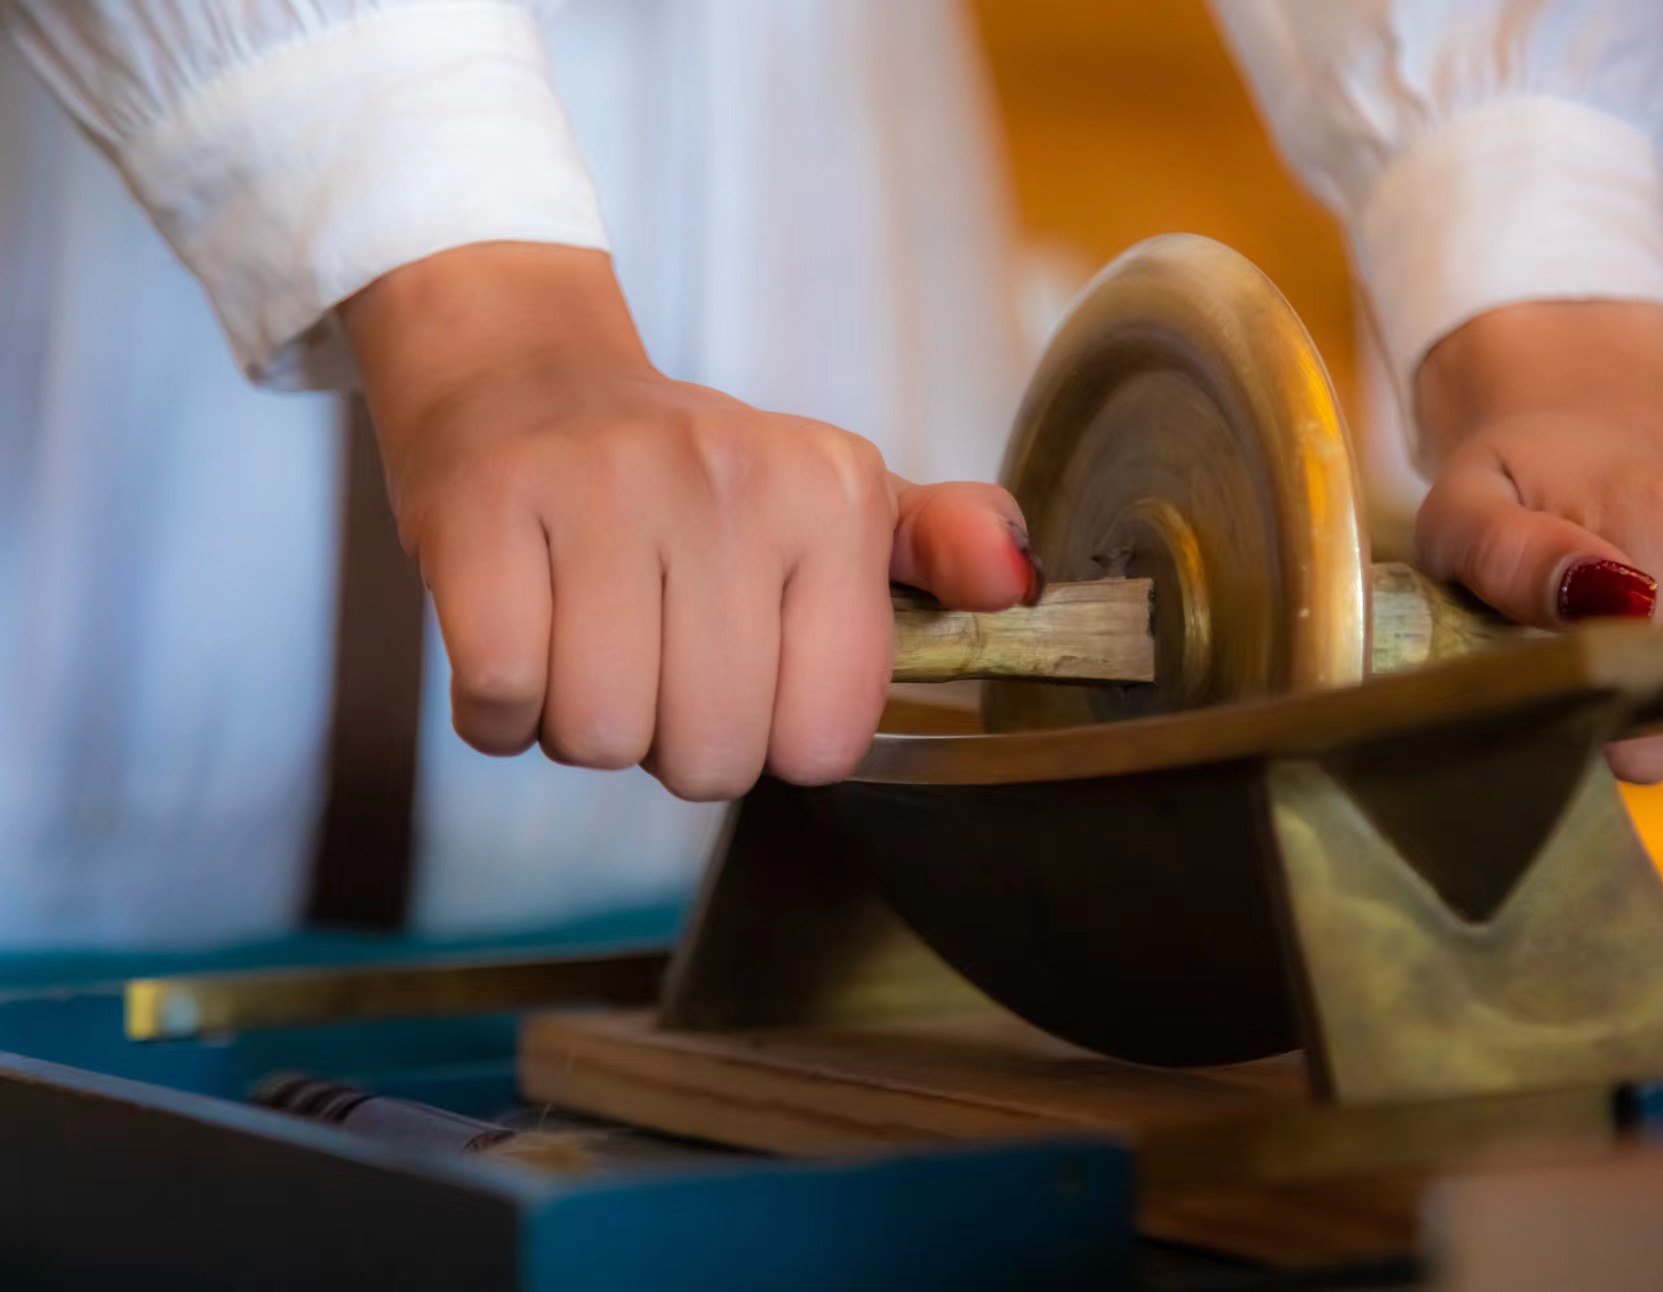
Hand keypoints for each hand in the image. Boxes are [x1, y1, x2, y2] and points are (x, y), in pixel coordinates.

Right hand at [341, 244, 1034, 799]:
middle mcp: (729, 475)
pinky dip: (497, 711)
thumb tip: (1016, 582)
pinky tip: (517, 638)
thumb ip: (936, 550)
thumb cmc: (690, 480)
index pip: (825, 741)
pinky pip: (500, 701)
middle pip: (713, 756)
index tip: (745, 665)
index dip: (774, 737)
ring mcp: (601, 484)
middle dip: (674, 741)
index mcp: (831, 489)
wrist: (521, 378)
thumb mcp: (834, 503)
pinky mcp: (482, 506)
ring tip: (585, 635)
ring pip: (602, 738)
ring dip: (581, 724)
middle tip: (653, 651)